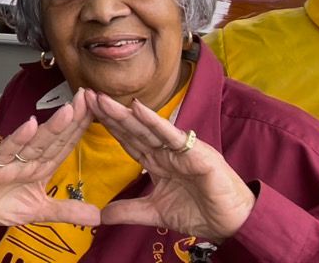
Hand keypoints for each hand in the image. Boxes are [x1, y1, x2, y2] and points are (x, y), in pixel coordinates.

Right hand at [0, 90, 98, 243]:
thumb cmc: (2, 205)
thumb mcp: (40, 211)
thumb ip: (67, 211)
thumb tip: (97, 217)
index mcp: (42, 167)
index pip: (65, 145)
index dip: (81, 128)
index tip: (98, 109)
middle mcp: (29, 159)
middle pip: (54, 138)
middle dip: (72, 118)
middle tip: (87, 97)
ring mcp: (11, 160)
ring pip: (36, 142)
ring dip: (52, 126)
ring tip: (68, 110)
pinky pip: (8, 150)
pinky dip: (18, 139)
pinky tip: (29, 125)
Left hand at [86, 91, 255, 242]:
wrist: (233, 223)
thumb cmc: (201, 212)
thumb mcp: (156, 213)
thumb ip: (129, 212)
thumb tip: (101, 217)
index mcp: (158, 161)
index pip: (128, 140)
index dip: (108, 127)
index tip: (85, 112)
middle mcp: (167, 151)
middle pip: (132, 129)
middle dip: (110, 113)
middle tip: (86, 95)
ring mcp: (181, 150)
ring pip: (147, 128)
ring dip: (124, 113)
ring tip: (102, 98)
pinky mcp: (197, 154)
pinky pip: (172, 136)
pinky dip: (155, 122)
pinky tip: (138, 107)